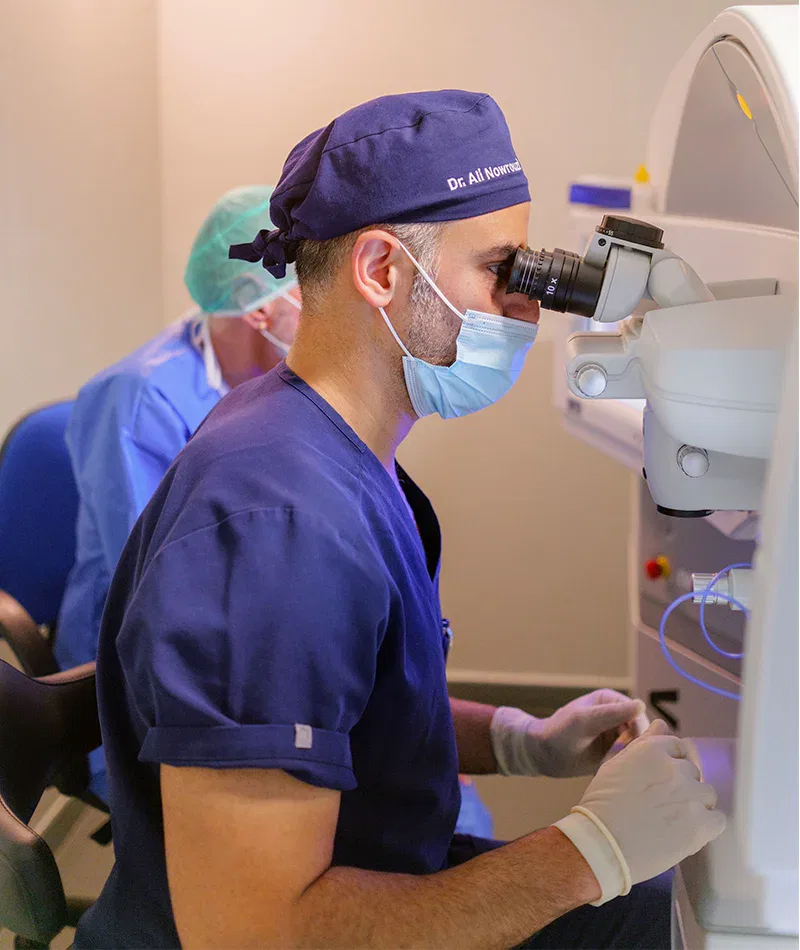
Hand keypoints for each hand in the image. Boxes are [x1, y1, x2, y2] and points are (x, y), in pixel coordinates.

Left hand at [490, 690, 645, 777]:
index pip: (638, 715)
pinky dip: (623, 767)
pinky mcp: (613, 753)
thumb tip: (640, 705)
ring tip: (611, 766)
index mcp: (611, 701)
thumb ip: (611, 713)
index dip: (638, 732)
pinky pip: (628, 760)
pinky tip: (609, 771)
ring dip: (629, 759)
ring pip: (637, 748)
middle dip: (634, 748)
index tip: (626, 749)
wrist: (542, 754)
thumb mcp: (584, 721)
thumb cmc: (559, 732)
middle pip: (642, 733)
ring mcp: (616, 735)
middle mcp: (617, 717)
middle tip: (618, 761)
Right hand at [554, 720, 725, 904]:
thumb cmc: (602, 805)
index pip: (678, 748)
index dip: (671, 766)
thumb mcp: (616, 765)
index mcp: (653, 750)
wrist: (601, 843)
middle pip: (693, 772)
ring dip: (696, 805)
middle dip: (682, 786)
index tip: (660, 783)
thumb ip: (642, 743)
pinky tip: (688, 834)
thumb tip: (661, 723)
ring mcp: (690, 796)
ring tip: (674, 822)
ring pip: (708, 795)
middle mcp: (675, 768)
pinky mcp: (700, 825)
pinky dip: (707, 827)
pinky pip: (719, 820)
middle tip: (662, 806)